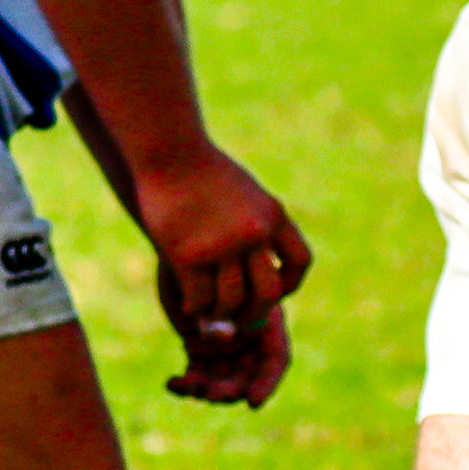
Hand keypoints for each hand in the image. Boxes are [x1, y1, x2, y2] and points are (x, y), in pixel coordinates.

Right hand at [139, 146, 310, 403]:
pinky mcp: (189, 255)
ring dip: (221, 314)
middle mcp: (254, 233)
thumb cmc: (200, 170)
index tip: (273, 289)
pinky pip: (201, 298)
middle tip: (238, 317)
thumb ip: (254, 224)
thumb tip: (254, 270)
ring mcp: (222, 246)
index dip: (290, 284)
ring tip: (210, 312)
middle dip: (255, 312)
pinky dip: (197, 308)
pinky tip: (191, 304)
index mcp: (273, 216)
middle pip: (269, 293)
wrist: (168, 152)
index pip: (300, 262)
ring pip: (232, 301)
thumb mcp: (243, 191)